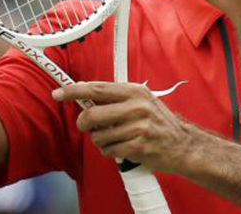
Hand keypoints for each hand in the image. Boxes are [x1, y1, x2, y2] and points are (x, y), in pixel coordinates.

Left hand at [52, 82, 194, 173]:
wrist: (183, 144)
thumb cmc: (158, 122)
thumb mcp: (141, 100)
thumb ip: (115, 97)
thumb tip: (84, 93)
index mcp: (135, 92)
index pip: (97, 88)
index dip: (74, 91)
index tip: (57, 94)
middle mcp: (137, 107)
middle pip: (91, 115)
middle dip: (84, 124)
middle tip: (88, 126)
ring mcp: (138, 127)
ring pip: (98, 136)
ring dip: (100, 141)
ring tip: (115, 139)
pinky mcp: (138, 147)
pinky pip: (108, 150)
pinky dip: (110, 152)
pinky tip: (121, 148)